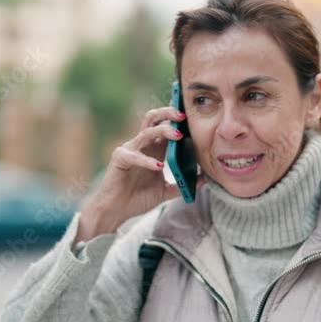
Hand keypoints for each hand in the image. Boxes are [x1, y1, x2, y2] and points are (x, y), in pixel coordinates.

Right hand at [75, 107, 186, 242]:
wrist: (116, 211)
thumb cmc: (137, 198)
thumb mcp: (165, 191)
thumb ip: (182, 185)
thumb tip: (204, 179)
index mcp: (154, 149)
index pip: (164, 125)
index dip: (175, 116)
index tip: (190, 110)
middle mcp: (142, 146)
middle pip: (153, 119)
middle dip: (168, 113)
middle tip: (183, 115)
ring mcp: (130, 150)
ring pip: (147, 132)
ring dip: (163, 131)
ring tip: (178, 135)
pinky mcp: (120, 159)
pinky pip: (134, 156)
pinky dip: (147, 160)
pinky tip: (158, 166)